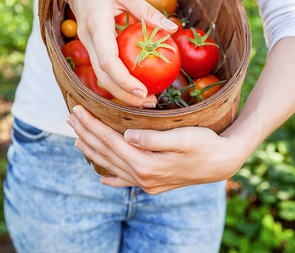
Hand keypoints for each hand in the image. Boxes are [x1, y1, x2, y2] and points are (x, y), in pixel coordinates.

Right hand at [57, 0, 177, 106]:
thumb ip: (148, 11)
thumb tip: (173, 28)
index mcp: (97, 25)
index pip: (108, 61)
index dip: (125, 81)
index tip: (143, 92)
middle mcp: (88, 39)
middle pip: (103, 77)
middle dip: (124, 95)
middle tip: (149, 102)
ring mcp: (87, 44)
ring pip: (100, 77)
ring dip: (121, 92)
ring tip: (145, 100)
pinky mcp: (90, 46)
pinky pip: (102, 69)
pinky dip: (117, 81)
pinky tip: (134, 85)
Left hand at [67, 105, 252, 193]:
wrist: (224, 163)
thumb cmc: (206, 144)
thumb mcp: (182, 137)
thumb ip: (153, 138)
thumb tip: (127, 136)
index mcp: (147, 164)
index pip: (110, 141)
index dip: (92, 124)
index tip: (77, 110)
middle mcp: (143, 177)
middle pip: (106, 153)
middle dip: (86, 134)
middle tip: (70, 118)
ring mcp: (147, 183)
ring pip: (112, 166)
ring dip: (93, 152)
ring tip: (77, 139)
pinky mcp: (154, 184)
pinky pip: (127, 181)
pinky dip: (112, 177)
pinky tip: (103, 177)